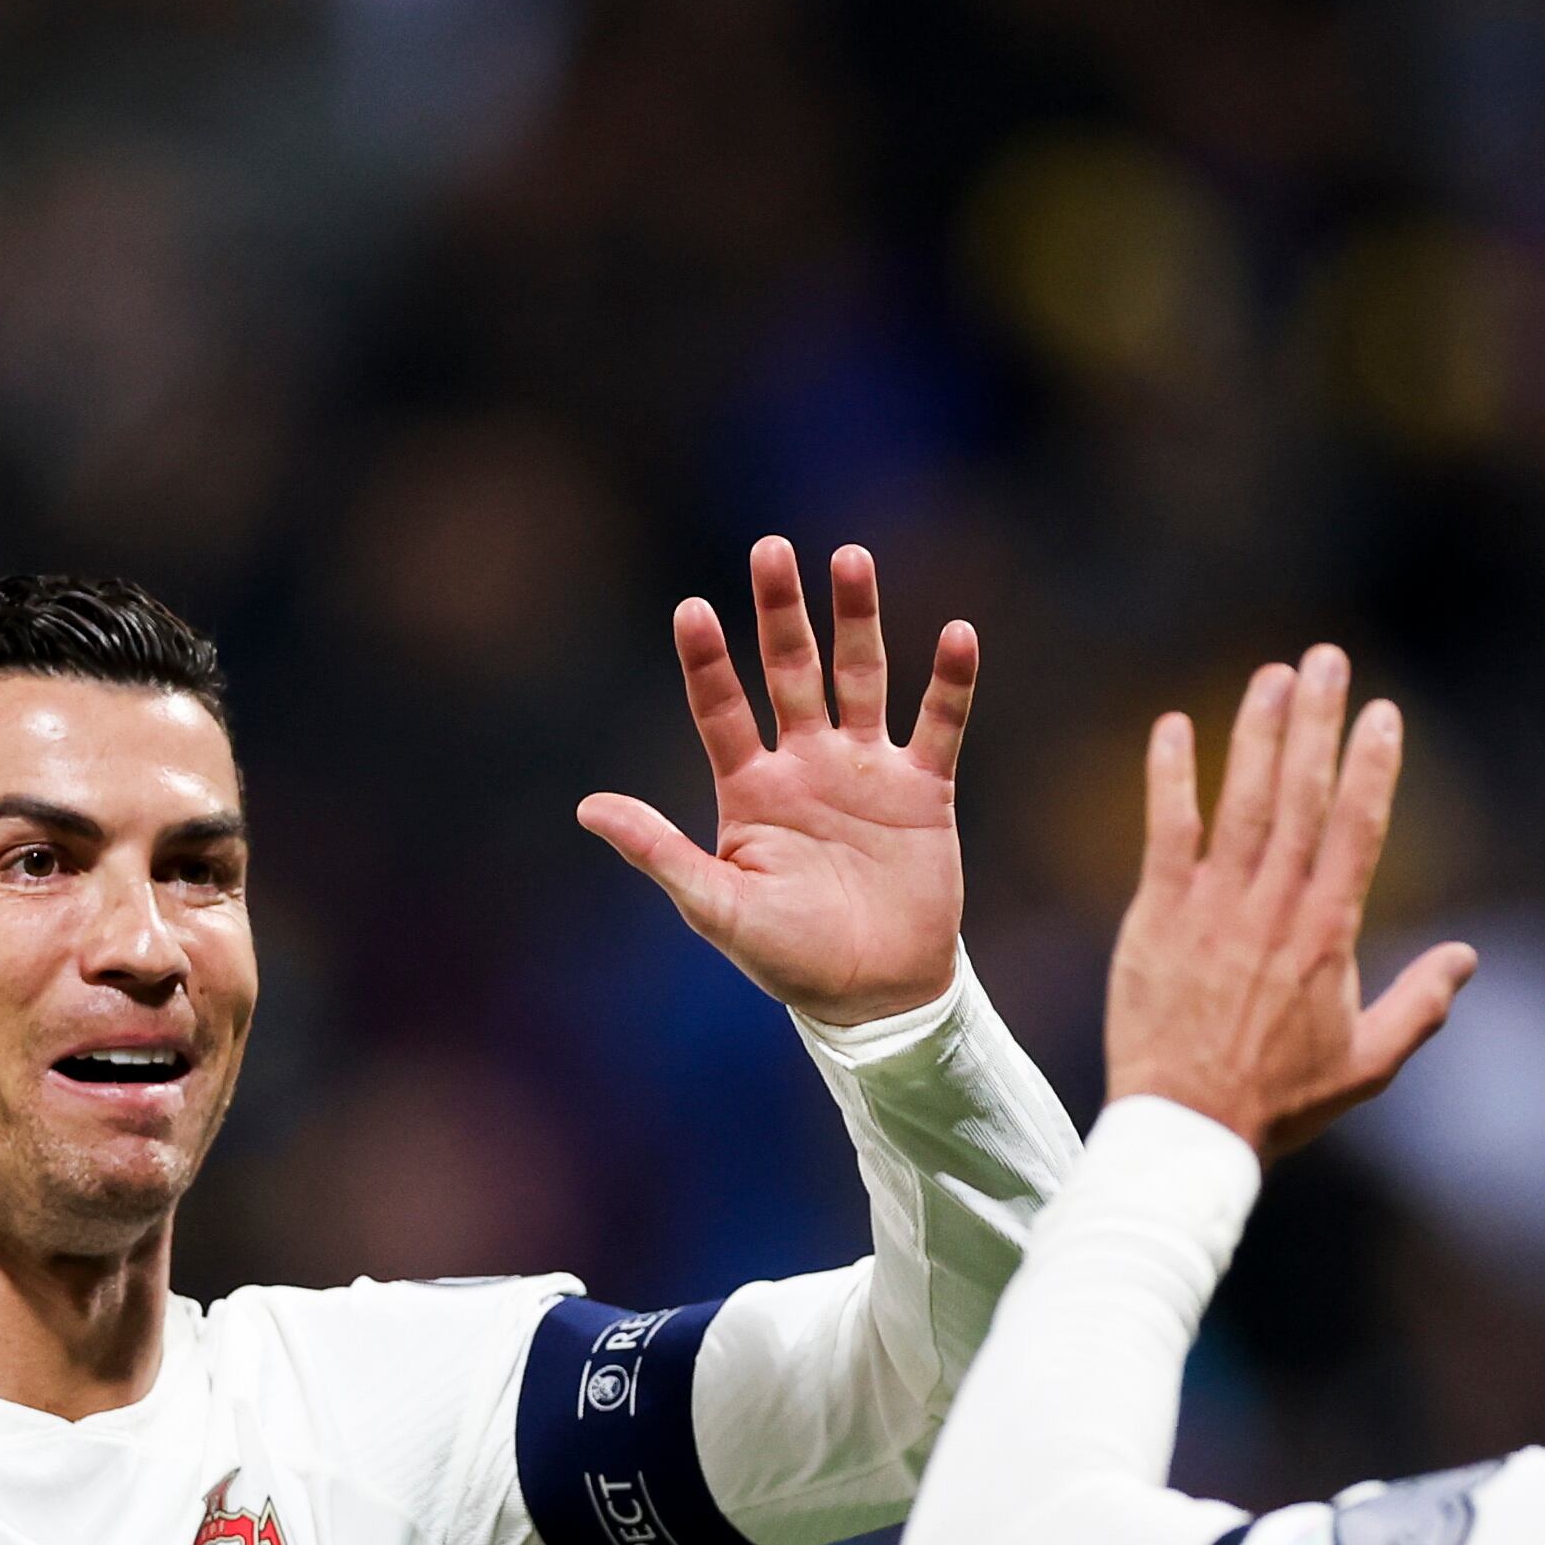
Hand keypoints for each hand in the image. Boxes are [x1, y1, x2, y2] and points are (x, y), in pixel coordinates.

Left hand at [579, 537, 971, 1024]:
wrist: (874, 995)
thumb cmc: (788, 956)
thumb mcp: (716, 908)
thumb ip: (660, 852)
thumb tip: (587, 808)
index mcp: (750, 788)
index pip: (721, 709)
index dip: (708, 662)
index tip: (692, 609)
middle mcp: (806, 764)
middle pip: (791, 669)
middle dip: (781, 612)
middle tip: (772, 548)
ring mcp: (866, 770)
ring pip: (861, 677)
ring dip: (858, 619)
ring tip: (851, 558)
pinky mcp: (924, 790)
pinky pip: (939, 724)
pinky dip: (950, 682)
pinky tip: (957, 634)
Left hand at [1105, 644, 1476, 1158]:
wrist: (1187, 1130)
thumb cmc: (1279, 1103)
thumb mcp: (1368, 1064)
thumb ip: (1420, 1005)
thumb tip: (1468, 958)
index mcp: (1329, 934)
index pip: (1358, 829)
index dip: (1372, 765)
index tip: (1382, 712)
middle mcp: (1275, 907)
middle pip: (1302, 795)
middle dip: (1316, 722)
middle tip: (1325, 658)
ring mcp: (1213, 906)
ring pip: (1240, 801)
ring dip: (1254, 733)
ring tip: (1269, 675)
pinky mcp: (1156, 916)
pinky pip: (1165, 833)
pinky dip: (1167, 779)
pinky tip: (1171, 728)